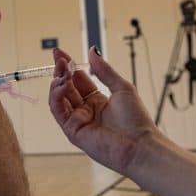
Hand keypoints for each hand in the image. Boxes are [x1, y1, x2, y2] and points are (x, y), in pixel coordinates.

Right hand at [48, 47, 158, 174]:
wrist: (139, 145)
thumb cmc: (136, 120)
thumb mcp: (121, 87)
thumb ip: (104, 70)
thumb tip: (92, 50)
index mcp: (97, 100)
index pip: (78, 79)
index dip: (69, 66)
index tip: (60, 52)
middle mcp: (86, 110)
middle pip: (66, 87)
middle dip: (61, 71)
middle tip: (60, 59)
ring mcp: (78, 120)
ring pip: (59, 98)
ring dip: (57, 82)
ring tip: (62, 72)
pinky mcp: (72, 131)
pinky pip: (58, 111)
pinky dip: (55, 97)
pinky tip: (60, 86)